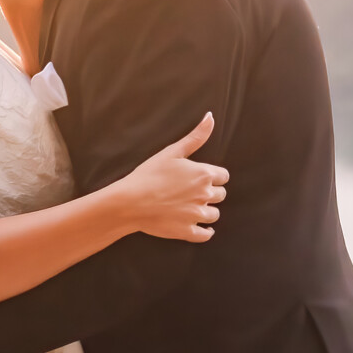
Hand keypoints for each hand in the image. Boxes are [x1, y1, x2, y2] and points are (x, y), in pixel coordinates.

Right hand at [116, 114, 227, 241]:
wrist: (130, 201)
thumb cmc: (148, 174)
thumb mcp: (172, 151)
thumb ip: (196, 136)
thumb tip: (210, 117)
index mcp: (203, 174)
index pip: (223, 176)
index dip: (212, 177)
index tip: (200, 178)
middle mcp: (204, 195)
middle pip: (221, 195)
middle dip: (210, 193)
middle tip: (192, 192)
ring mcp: (197, 215)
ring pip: (214, 215)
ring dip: (206, 211)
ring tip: (191, 208)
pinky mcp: (188, 231)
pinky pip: (206, 235)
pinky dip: (205, 232)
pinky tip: (198, 227)